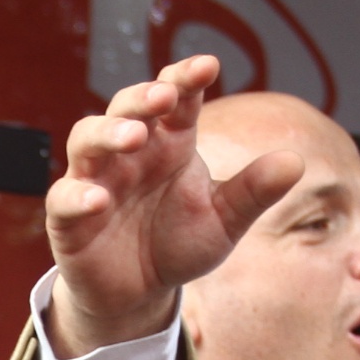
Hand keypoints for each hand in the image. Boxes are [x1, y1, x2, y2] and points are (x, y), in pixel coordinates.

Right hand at [44, 53, 301, 353]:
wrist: (139, 293)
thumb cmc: (178, 245)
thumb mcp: (222, 221)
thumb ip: (253, 192)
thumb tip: (295, 161)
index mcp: (169, 143)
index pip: (175, 98)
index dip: (186, 78)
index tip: (208, 66)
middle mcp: (129, 154)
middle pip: (125, 108)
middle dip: (142, 98)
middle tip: (164, 97)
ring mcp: (95, 181)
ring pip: (86, 139)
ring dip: (107, 133)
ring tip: (133, 137)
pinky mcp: (67, 219)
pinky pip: (64, 199)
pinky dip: (77, 196)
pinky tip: (99, 200)